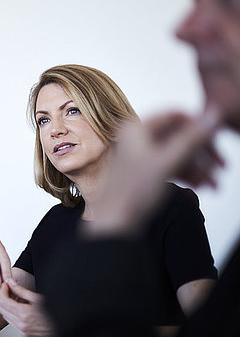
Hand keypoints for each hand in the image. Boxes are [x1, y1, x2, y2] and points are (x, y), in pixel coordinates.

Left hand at [0, 279, 52, 336]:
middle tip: (8, 290)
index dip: (2, 291)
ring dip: (8, 307)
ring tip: (17, 300)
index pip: (3, 301)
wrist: (64, 326)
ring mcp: (23, 332)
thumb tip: (11, 283)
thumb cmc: (55, 311)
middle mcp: (22, 325)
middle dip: (3, 298)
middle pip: (2, 309)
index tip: (5, 285)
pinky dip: (13, 316)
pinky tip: (21, 310)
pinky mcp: (25, 336)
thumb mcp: (38, 298)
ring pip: (6, 317)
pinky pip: (13, 324)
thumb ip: (21, 290)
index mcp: (25, 314)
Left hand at [89, 109, 222, 236]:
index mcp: (136, 128)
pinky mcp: (146, 170)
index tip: (216, 141)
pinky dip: (188, 174)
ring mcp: (142, 154)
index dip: (198, 126)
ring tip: (213, 184)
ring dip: (199, 167)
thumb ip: (191, 138)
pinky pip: (172, 165)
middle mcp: (138, 138)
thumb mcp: (167, 162)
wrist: (116, 222)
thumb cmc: (133, 192)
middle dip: (202, 153)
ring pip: (178, 152)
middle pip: (179, 135)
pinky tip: (202, 186)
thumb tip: (213, 114)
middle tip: (222, 168)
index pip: (175, 115)